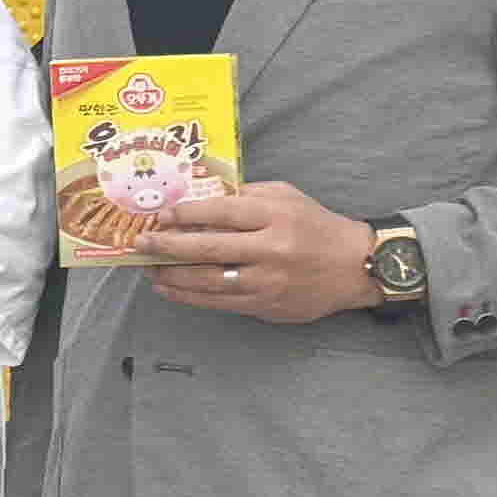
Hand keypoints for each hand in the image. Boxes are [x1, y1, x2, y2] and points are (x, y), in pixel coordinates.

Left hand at [145, 181, 383, 324]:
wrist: (356, 267)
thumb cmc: (316, 226)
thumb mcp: (287, 197)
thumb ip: (246, 194)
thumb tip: (200, 192)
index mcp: (276, 216)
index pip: (222, 212)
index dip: (186, 213)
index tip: (160, 215)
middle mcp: (272, 249)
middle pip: (209, 248)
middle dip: (168, 246)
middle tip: (141, 243)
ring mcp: (269, 280)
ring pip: (209, 280)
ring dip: (172, 275)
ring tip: (149, 268)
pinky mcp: (267, 304)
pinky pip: (219, 302)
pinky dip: (189, 296)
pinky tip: (170, 288)